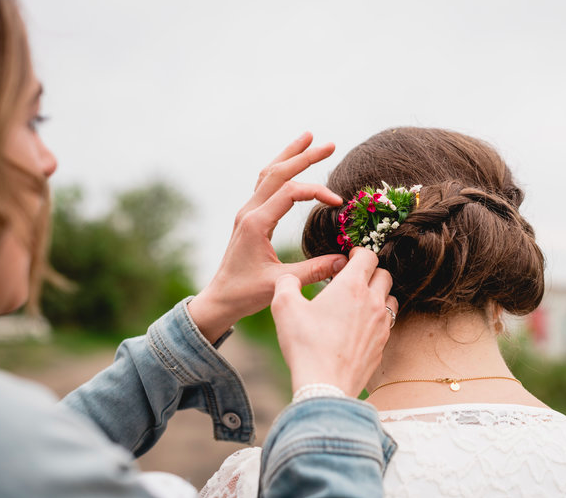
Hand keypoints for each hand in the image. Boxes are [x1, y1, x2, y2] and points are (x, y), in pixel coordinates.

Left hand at [188, 132, 347, 342]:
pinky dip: (280, 169)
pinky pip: (265, 184)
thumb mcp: (281, 283)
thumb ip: (314, 270)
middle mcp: (249, 211)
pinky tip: (290, 164)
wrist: (220, 298)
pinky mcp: (249, 217)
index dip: (316, 191)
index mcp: (255, 223)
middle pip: (278, 172)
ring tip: (308, 138)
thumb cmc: (246, 293)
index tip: (338, 202)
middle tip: (330, 144)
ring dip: (289, 155)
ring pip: (268, 173)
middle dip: (304, 156)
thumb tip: (345, 260)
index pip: (289, 192)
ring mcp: (247, 212)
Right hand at [271, 247, 398, 395]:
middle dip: (370, 272)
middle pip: (384, 275)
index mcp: (351, 286)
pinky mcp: (382, 345)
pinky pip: (387, 324)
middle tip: (353, 278)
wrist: (325, 386)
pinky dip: (378, 319)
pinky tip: (361, 327)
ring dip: (379, 294)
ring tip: (360, 301)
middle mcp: (372, 302)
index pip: (368, 256)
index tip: (348, 258)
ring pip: (390, 299)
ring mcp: (381, 325)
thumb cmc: (305, 345)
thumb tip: (289, 279)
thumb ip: (286, 284)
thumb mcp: (284, 307)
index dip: (358, 252)